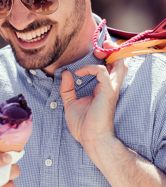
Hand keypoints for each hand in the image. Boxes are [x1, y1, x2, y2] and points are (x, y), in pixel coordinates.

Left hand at [60, 41, 127, 166]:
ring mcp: (110, 89)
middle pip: (119, 63)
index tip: (91, 54)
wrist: (90, 139)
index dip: (103, 58)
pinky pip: (102, 72)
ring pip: (119, 64)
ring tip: (97, 51)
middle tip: (99, 47)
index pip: (109, 68)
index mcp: (103, 89)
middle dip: (111, 51)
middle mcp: (110, 87)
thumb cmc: (83, 125)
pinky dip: (90, 68)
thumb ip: (67, 88)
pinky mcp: (107, 92)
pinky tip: (78, 73)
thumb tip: (65, 73)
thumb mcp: (70, 103)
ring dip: (109, 54)